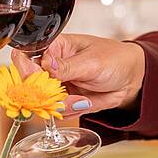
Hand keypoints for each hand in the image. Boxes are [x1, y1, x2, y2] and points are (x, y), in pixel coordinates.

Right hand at [13, 32, 144, 113]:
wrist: (131, 78)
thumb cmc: (114, 59)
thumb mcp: (92, 61)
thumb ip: (67, 66)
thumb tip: (46, 64)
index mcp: (54, 47)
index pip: (27, 57)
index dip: (26, 69)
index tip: (37, 79)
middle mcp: (51, 66)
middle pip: (30, 82)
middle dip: (44, 93)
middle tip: (64, 95)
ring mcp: (57, 85)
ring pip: (43, 100)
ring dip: (61, 104)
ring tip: (82, 99)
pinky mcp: (65, 100)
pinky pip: (58, 110)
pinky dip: (70, 109)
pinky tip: (86, 101)